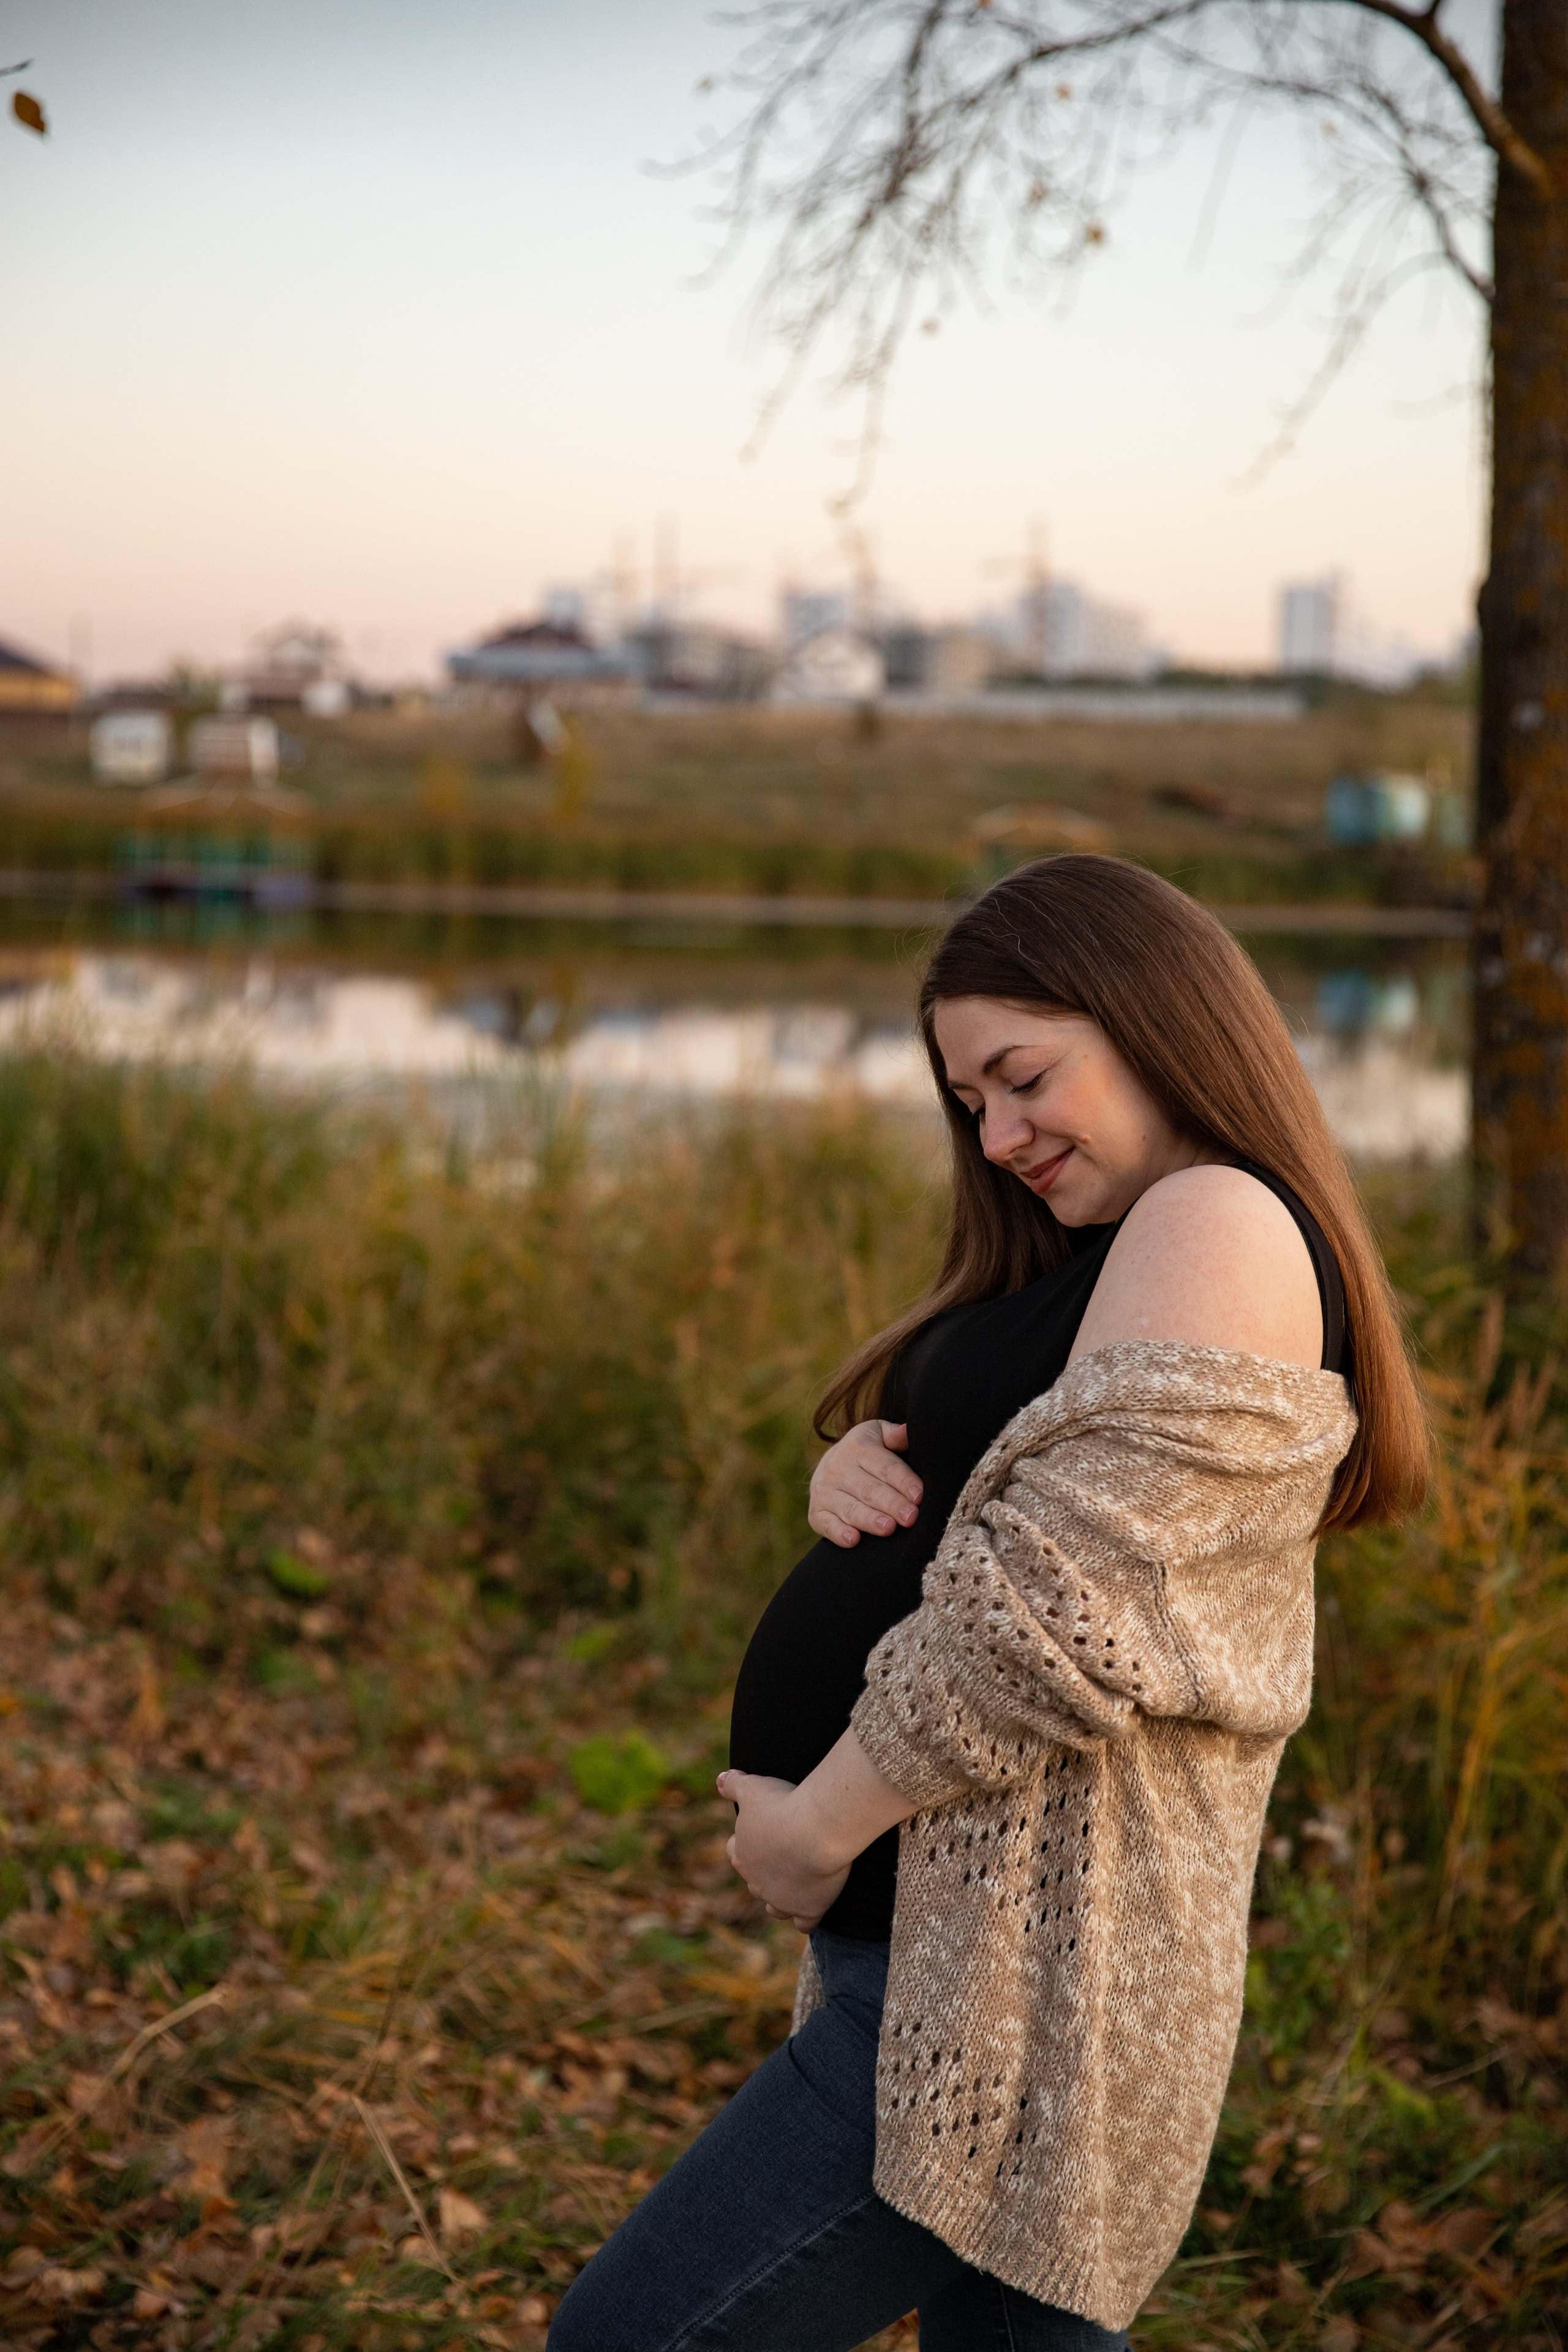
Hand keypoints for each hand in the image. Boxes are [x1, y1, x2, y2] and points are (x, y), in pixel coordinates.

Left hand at [716, 1769, 849, 1930]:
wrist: (814, 1830)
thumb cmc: (782, 1805)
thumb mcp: (753, 1787)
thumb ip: (734, 1784)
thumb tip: (719, 1780)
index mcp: (741, 1854)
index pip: (736, 1852)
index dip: (747, 1844)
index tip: (764, 1833)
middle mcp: (756, 1882)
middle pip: (755, 1882)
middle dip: (766, 1872)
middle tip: (785, 1856)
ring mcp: (781, 1900)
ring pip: (775, 1908)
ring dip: (782, 1899)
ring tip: (797, 1886)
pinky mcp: (807, 1910)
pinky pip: (803, 1924)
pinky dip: (807, 1918)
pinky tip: (814, 1908)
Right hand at [808, 1419, 922, 1547]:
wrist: (831, 1462)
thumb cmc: (867, 1451)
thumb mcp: (879, 1435)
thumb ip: (896, 1435)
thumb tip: (909, 1430)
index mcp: (858, 1447)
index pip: (885, 1466)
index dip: (903, 1481)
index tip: (920, 1496)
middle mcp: (838, 1468)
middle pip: (869, 1489)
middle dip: (891, 1504)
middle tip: (910, 1517)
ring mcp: (824, 1491)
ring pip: (850, 1508)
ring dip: (869, 1519)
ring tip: (888, 1528)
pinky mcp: (816, 1513)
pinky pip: (826, 1524)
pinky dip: (838, 1533)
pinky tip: (853, 1540)